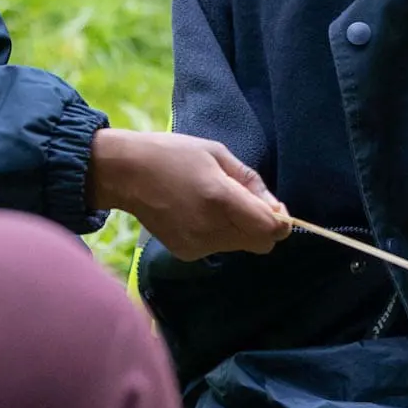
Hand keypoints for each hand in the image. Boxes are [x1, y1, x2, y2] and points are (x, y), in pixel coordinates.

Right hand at [89, 129, 289, 260]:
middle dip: (261, 227)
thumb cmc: (175, 155)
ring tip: (214, 204)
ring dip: (239, 230)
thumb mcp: (218, 154)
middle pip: (261, 244)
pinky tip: (197, 214)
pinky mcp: (185, 253)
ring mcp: (196, 244)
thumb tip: (276, 208)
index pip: (270, 230)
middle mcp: (210, 228)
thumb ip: (251, 183)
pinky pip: (218, 249)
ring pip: (240, 247)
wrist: (126, 174)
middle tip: (244, 203)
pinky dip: (218, 235)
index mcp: (221, 199)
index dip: (281, 222)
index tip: (273, 208)